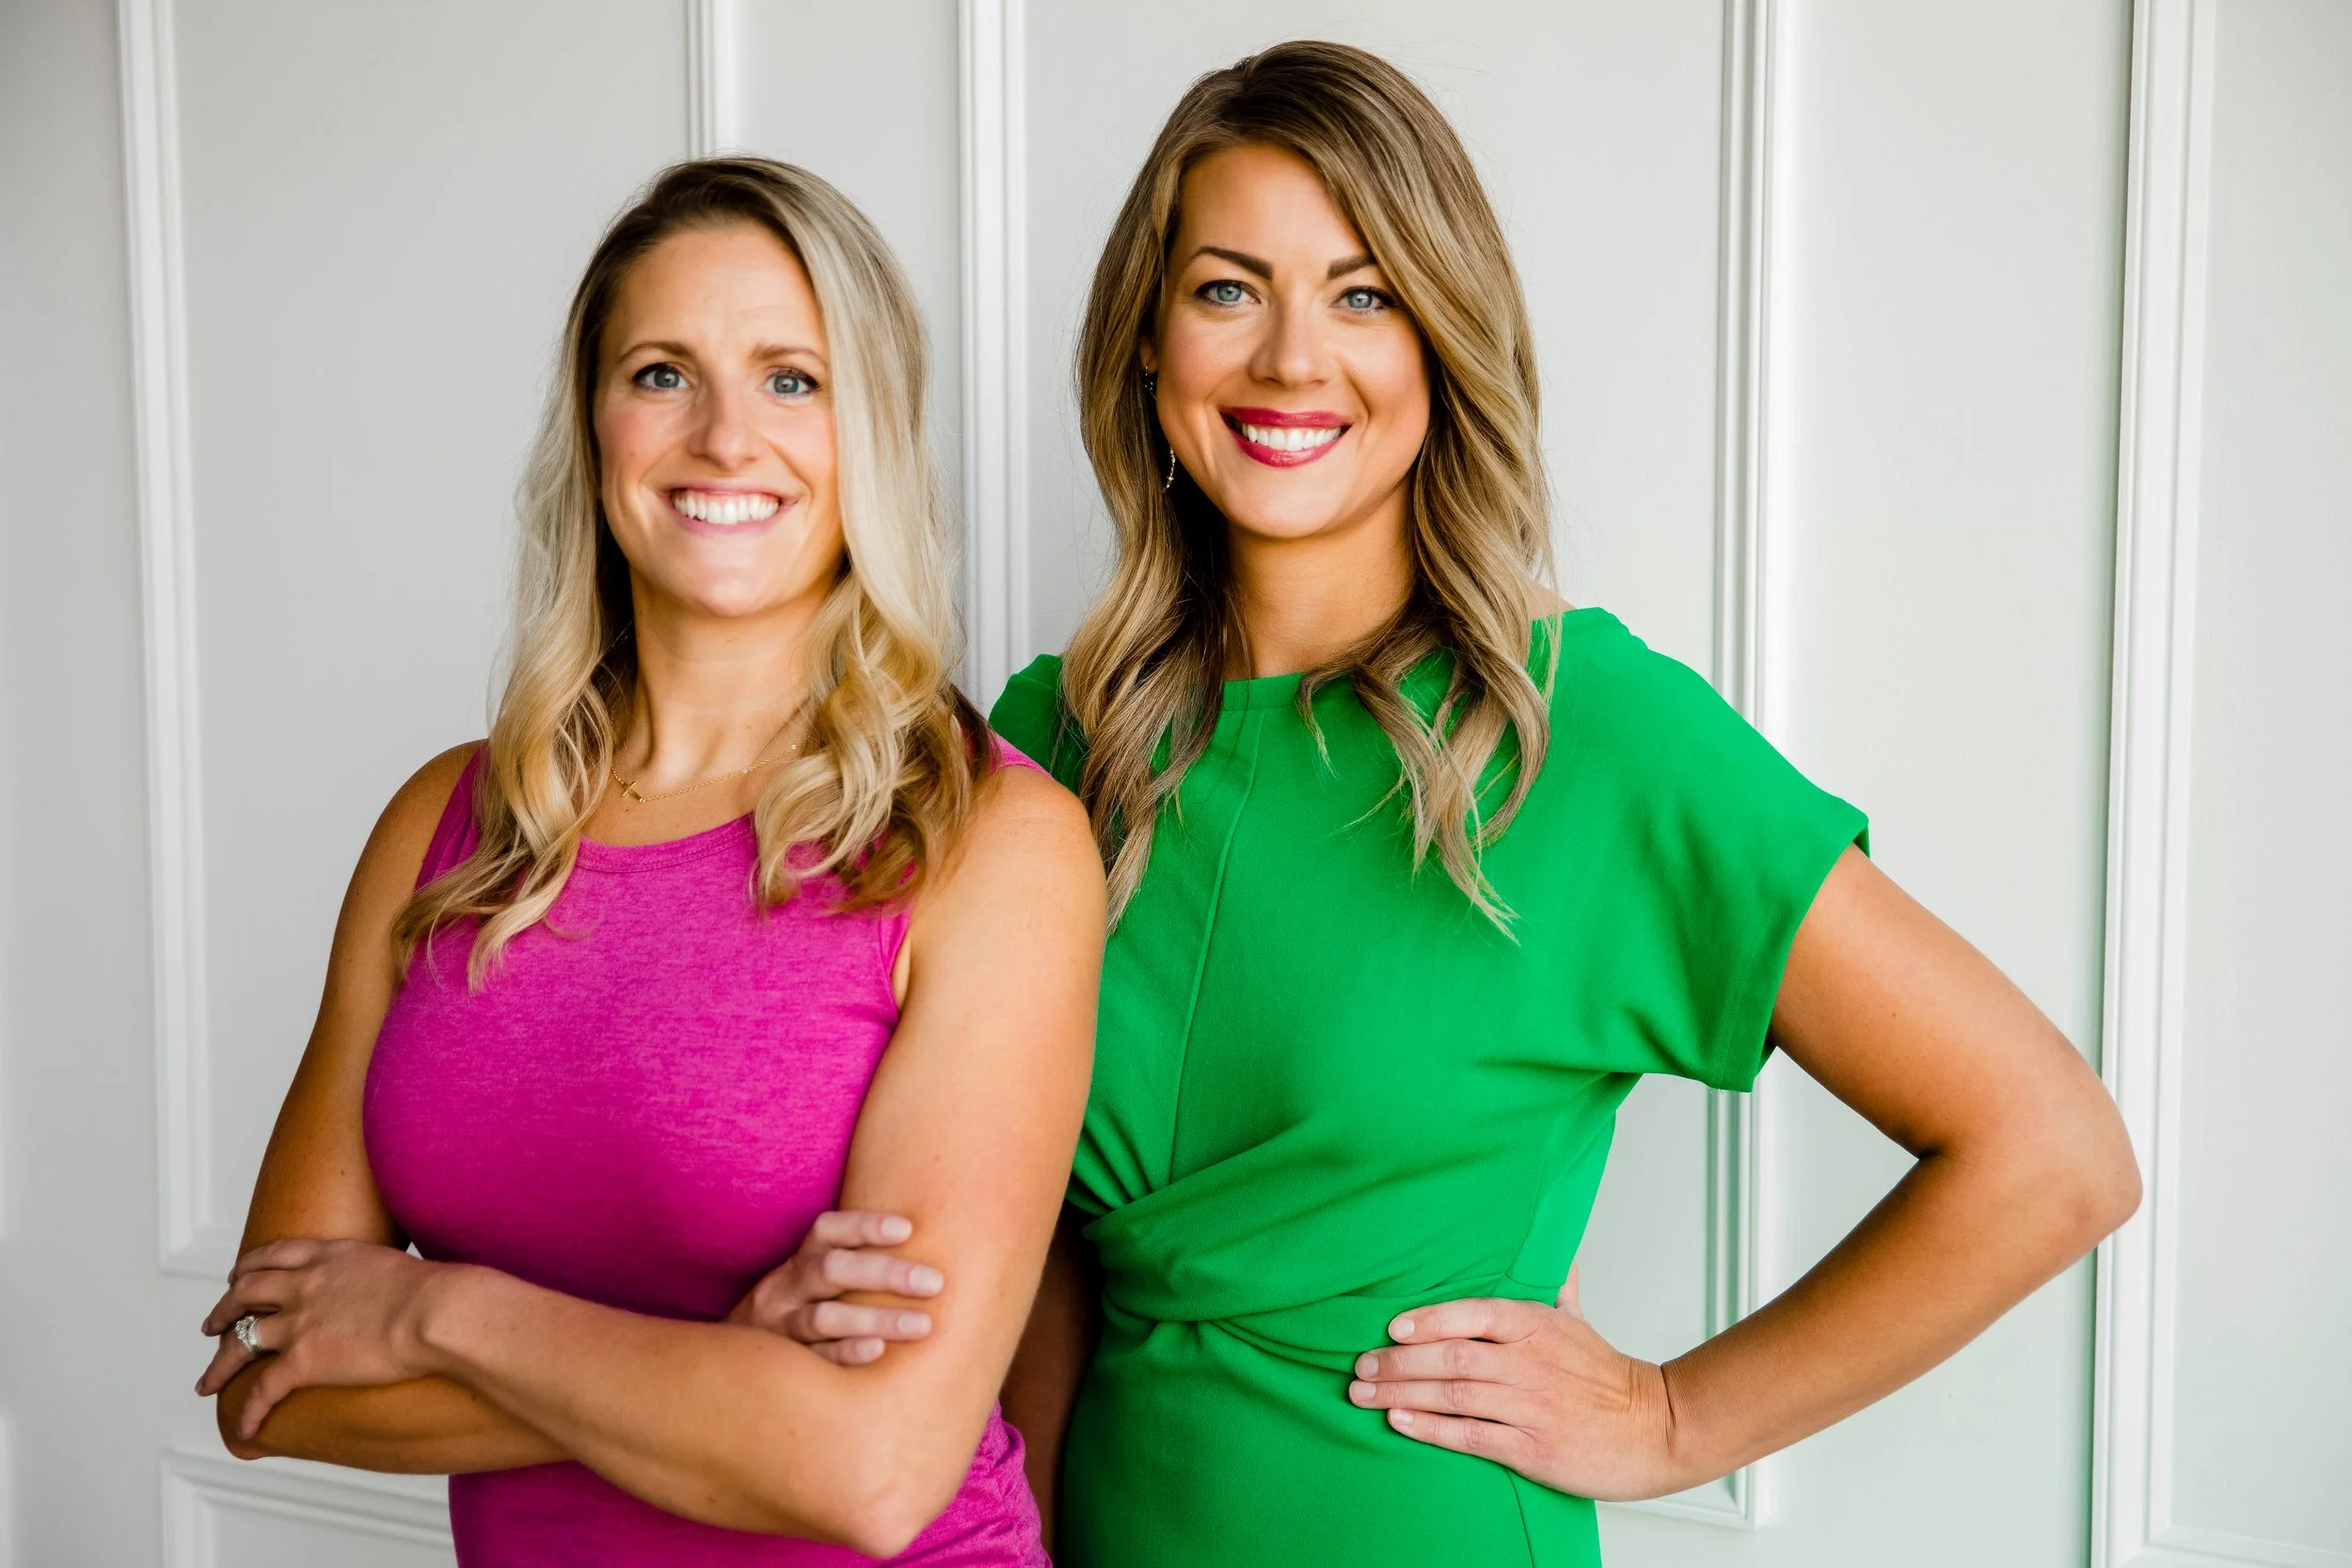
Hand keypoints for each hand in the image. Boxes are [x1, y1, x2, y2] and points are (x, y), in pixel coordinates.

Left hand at [196, 1238, 451, 1439]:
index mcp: (328, 1256)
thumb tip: (397, 1292)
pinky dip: (249, 1412)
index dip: (249, 1267)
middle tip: (212, 1324)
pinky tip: (244, 1428)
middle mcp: (304, 1284)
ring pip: (239, 1342)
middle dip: (223, 1309)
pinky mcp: (302, 1361)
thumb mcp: (397, 1266)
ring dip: (219, 1364)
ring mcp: (298, 1323)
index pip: (274, 1254)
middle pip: (245, 1292)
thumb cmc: (435, 1292)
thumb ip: (380, 1276)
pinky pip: (263, 1391)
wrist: (434, 1312)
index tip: (238, 1275)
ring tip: (207, 1380)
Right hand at [727, 1210, 943, 1365]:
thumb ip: (854, 1268)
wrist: (728, 1368)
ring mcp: (778, 1330)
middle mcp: (784, 1290)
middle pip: (832, 1271)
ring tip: (922, 1325)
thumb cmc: (798, 1315)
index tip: (907, 1229)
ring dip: (875, 1319)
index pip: (826, 1231)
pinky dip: (846, 1354)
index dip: (865, 1226)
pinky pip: (815, 1360)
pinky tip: (878, 1352)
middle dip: (886, 1274)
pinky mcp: (780, 1368)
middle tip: (935, 1282)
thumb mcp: (811, 1284)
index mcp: (797, 1263)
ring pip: (824, 1317)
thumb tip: (931, 1244)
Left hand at [1346, 1267, 1694, 1500]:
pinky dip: (1432, 1428)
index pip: (1476, 1313)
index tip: (1391, 1325)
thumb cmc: (1607, 1378)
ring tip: (1364, 1394)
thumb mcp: (1577, 1320)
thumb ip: (1554, 1283)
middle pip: (1454, 1356)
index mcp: (1538, 1326)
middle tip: (1359, 1366)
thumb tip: (1551, 1245)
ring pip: (1455, 1394)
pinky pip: (1472, 1435)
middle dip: (1399, 1362)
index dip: (1430, 1319)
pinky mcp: (1533, 1448)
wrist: (1655, 1429)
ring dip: (1403, 1393)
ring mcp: (1531, 1406)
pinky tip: (1401, 1422)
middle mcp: (1531, 1363)